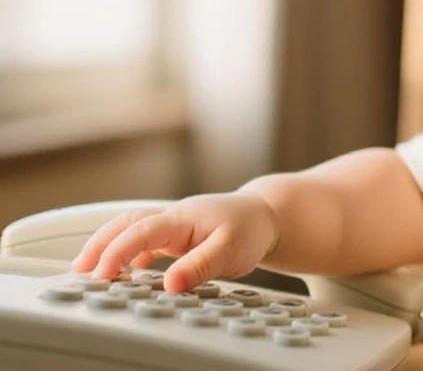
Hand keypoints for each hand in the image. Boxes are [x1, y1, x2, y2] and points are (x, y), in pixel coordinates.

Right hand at [71, 192, 279, 292]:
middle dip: (99, 244)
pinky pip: (144, 241)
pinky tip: (126, 272)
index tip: (103, 273)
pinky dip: (129, 253)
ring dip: (109, 246)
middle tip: (80, 269)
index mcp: (182, 217)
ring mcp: (173, 225)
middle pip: (125, 224)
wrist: (266, 216)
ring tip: (90, 270)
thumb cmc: (250, 228)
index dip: (118, 251)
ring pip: (131, 230)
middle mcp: (173, 218)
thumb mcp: (231, 249)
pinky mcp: (176, 235)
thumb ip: (200, 265)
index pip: (141, 231)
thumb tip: (170, 283)